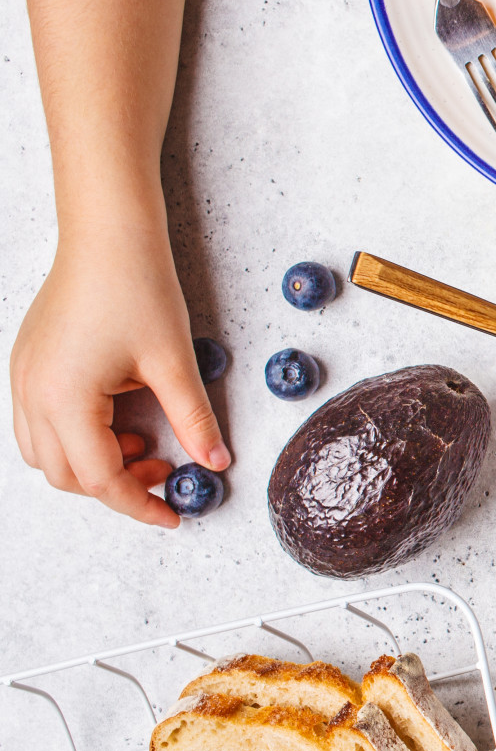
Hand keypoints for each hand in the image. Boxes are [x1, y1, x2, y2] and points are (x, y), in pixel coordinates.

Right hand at [11, 212, 225, 527]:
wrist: (107, 235)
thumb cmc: (136, 288)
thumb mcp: (174, 362)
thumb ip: (193, 420)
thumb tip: (217, 462)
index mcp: (64, 399)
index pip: (100, 478)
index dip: (139, 503)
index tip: (173, 515)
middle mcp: (31, 394)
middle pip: (67, 475)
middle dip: (117, 484)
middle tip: (166, 470)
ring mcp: (22, 379)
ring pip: (46, 453)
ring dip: (93, 462)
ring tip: (145, 442)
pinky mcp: (27, 365)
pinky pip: (40, 423)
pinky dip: (77, 436)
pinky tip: (120, 418)